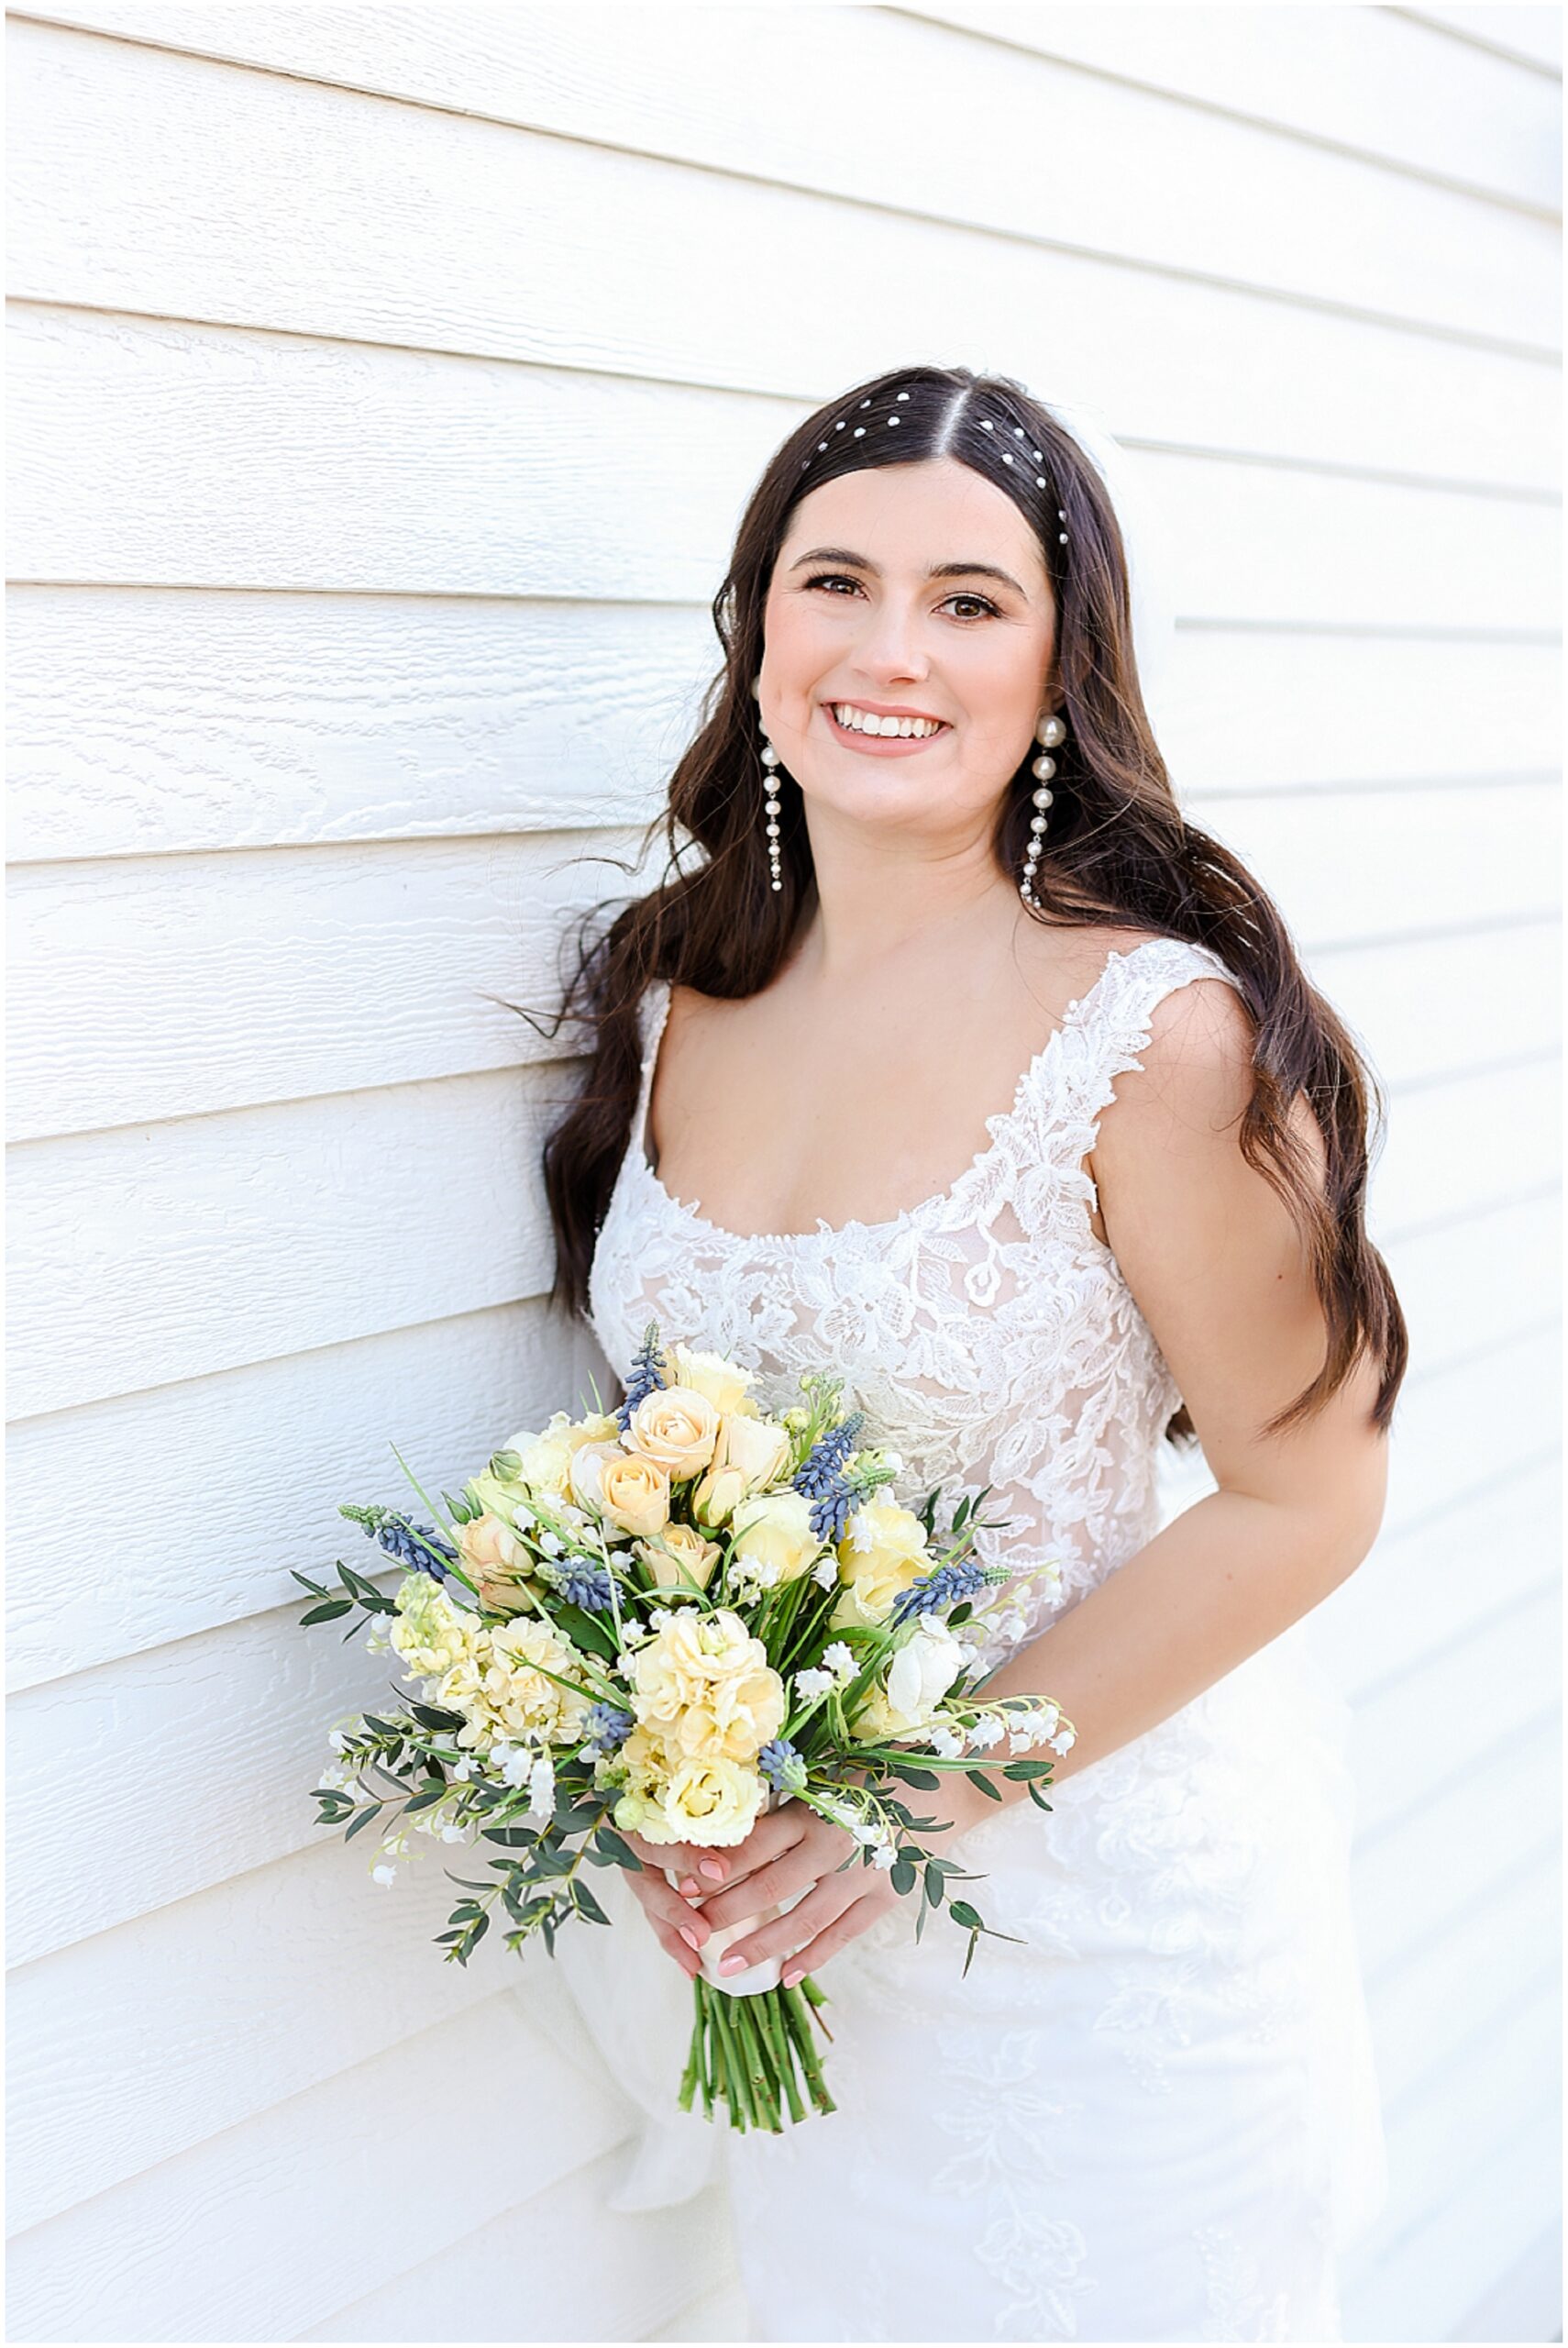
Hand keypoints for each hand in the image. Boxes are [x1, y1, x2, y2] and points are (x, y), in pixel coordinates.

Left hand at [626, 1802, 902, 1986]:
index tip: (686, 1885)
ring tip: (727, 1967)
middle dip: (728, 1912)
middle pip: (772, 1885)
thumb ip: (785, 1807)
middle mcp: (835, 1843)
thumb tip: (730, 1832)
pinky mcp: (885, 1897)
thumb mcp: (826, 1780)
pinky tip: (786, 1977)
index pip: (757, 1843)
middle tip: (693, 1933)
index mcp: (814, 1809)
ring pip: (805, 1919)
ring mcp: (862, 1875)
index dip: (719, 1866)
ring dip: (764, 1945)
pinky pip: (844, 1934)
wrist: (945, 1789)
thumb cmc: (875, 1776)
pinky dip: (815, 1957)